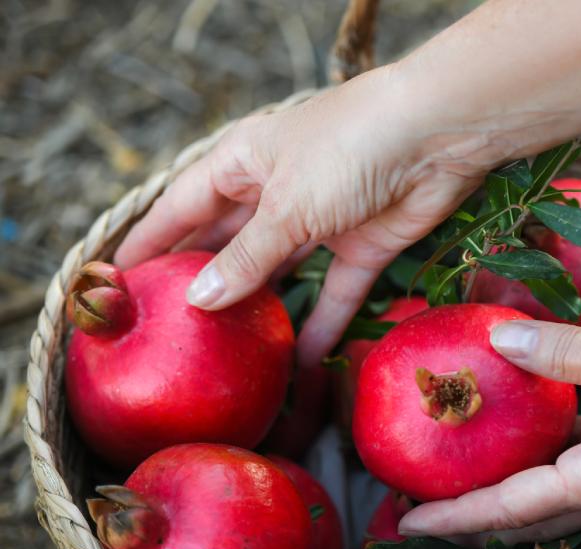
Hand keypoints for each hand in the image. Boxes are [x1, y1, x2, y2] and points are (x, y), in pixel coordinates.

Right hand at [114, 66, 500, 364]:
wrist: (438, 134)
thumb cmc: (350, 148)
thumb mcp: (286, 205)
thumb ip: (246, 256)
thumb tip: (199, 299)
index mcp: (243, 162)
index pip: (182, 206)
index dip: (153, 242)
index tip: (121, 282)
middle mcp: (278, 191)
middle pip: (229, 244)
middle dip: (204, 284)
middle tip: (170, 333)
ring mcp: (322, 220)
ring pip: (281, 274)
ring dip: (259, 310)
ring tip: (226, 355)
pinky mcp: (365, 246)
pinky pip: (335, 294)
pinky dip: (321, 325)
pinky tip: (299, 362)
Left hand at [396, 309, 580, 541]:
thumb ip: (558, 352)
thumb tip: (498, 339)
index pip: (511, 507)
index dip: (456, 514)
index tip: (405, 518)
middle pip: (531, 506)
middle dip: (480, 507)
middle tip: (430, 495)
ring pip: (559, 475)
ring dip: (516, 469)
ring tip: (470, 451)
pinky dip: (554, 429)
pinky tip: (535, 399)